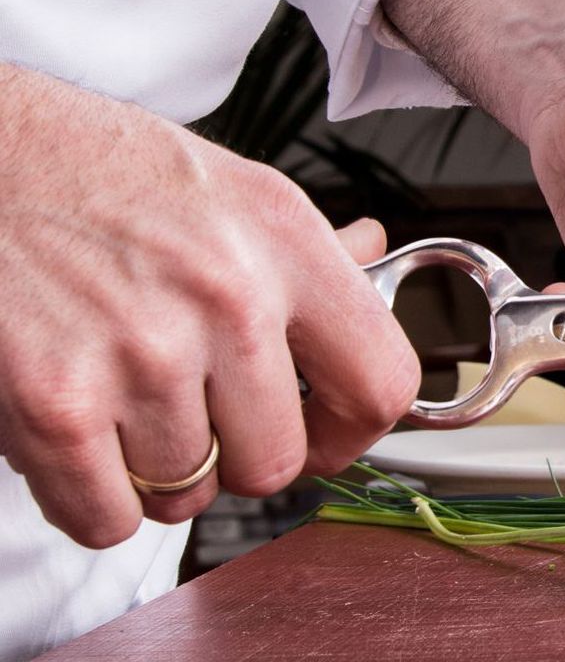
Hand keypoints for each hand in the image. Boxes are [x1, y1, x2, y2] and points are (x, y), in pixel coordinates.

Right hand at [0, 64, 418, 547]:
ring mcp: (144, 355)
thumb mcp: (230, 187)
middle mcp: (227, 298)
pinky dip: (94, 494)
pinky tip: (84, 429)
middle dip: (237, 453)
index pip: (381, 383)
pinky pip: (108, 519)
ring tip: (124, 394)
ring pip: (186, 494)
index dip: (354, 429)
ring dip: (157, 466)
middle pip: (276, 463)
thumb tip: (372, 255)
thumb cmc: (100, 169)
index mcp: (284, 241)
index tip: (327, 431)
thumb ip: (309, 246)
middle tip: (198, 408)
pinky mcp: (58, 404)